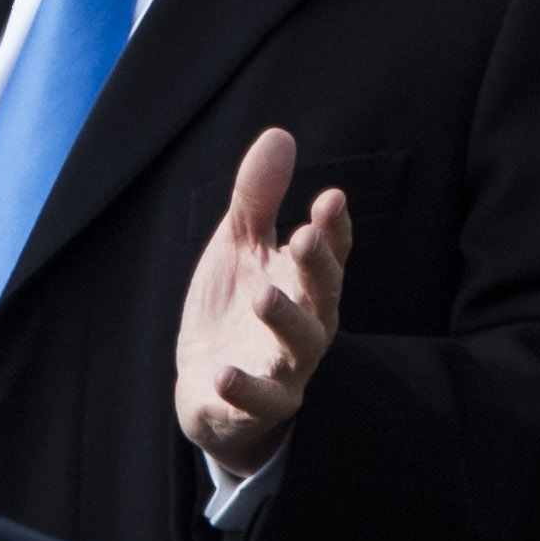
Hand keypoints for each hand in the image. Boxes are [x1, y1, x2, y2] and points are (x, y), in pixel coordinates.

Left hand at [174, 126, 348, 473]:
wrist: (206, 387)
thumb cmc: (233, 309)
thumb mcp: (239, 248)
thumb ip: (258, 199)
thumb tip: (279, 135)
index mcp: (304, 284)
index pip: (329, 254)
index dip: (334, 229)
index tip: (330, 199)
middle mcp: (307, 326)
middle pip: (324, 296)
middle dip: (317, 268)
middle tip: (305, 237)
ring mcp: (286, 369)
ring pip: (301, 347)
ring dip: (286, 321)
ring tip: (263, 295)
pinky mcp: (256, 405)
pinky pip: (259, 400)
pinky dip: (246, 389)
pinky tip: (225, 372)